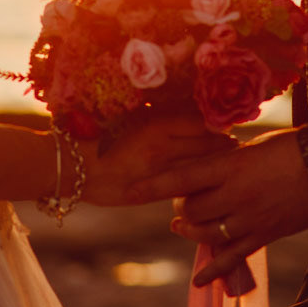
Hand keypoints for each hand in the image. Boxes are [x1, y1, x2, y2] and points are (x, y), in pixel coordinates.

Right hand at [79, 113, 236, 206]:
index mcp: (156, 124)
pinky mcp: (151, 193)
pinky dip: (196, 182)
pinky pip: (182, 187)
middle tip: (236, 143)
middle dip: (224, 145)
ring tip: (227, 161)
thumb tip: (182, 112)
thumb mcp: (129, 118)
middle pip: (207, 146)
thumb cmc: (96, 135)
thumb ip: (156, 117)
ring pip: (199, 168)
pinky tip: (203, 180)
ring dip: (215, 164)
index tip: (229, 122)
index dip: (218, 124)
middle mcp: (163, 149)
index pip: (201, 123)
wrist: (71, 167)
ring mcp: (158, 173)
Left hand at [129, 129, 307, 289]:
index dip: (153, 184)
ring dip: (190, 230)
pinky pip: (233, 257)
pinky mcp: (265, 235)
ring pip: (206, 233)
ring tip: (182, 225)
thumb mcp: (255, 145)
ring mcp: (250, 218)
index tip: (130, 189)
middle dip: (179, 207)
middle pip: (190, 209)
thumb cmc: (295, 147)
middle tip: (178, 201)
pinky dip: (214, 271)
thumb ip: (229, 158)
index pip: (182, 176)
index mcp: (232, 165)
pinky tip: (200, 282)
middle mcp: (236, 194)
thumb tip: (209, 164)